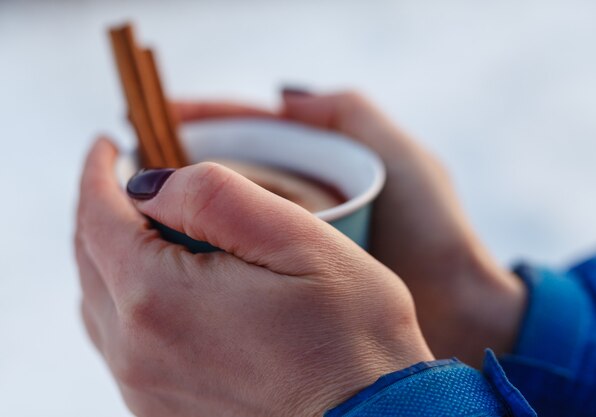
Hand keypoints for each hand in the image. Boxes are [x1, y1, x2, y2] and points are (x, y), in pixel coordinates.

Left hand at [75, 139, 432, 416]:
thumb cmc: (351, 335)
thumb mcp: (299, 239)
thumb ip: (216, 196)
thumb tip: (149, 182)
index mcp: (158, 298)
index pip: (97, 216)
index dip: (97, 171)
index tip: (109, 144)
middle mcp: (136, 350)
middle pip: (89, 258)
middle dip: (102, 209)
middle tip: (126, 178)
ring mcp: (145, 388)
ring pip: (99, 300)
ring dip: (111, 254)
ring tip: (144, 226)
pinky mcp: (162, 410)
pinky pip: (119, 341)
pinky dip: (126, 298)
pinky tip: (161, 286)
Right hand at [171, 91, 526, 366]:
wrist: (458, 309)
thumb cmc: (434, 229)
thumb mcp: (401, 156)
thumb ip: (349, 113)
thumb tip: (282, 93)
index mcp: (320, 161)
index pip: (248, 129)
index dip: (199, 120)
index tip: (150, 119)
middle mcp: (301, 197)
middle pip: (228, 172)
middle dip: (182, 167)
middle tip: (133, 173)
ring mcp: (293, 240)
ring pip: (228, 217)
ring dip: (186, 214)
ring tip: (142, 214)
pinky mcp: (292, 281)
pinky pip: (240, 260)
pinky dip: (208, 257)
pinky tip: (177, 261)